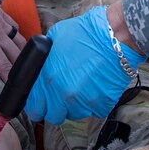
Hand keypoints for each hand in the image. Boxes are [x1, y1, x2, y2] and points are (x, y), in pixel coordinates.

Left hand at [0, 0, 26, 87]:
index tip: (12, 92)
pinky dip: (17, 37)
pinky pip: (14, 26)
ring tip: (22, 67)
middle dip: (19, 70)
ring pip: (18, 40)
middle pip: (15, 54)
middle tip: (20, 83)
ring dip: (21, 54)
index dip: (9, 81)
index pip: (3, 65)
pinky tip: (14, 44)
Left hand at [24, 6, 146, 124]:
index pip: (34, 108)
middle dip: (56, 108)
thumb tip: (40, 66)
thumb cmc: (85, 32)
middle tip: (62, 95)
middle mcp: (63, 95)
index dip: (38, 105)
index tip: (43, 101)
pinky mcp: (102, 105)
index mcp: (48, 80)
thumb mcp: (54, 38)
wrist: (114, 36)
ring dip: (75, 105)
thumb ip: (44, 58)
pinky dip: (94, 103)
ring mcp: (83, 103)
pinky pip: (94, 112)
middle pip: (53, 117)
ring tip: (82, 87)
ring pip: (74, 115)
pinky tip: (96, 87)